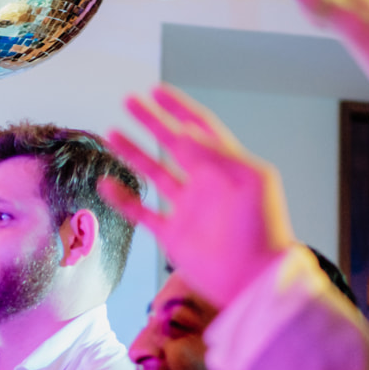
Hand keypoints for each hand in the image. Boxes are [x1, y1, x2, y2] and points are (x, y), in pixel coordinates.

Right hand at [99, 85, 296, 309]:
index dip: (179, 108)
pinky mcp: (172, 235)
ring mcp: (186, 209)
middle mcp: (204, 183)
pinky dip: (122, 198)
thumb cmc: (262, 228)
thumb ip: (217, 153)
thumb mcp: (250, 180)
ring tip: (112, 133)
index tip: (157, 91)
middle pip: (172, 144)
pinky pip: (141, 212)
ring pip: (154, 173)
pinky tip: (106, 183)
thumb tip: (183, 133)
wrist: (254, 278)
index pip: (199, 128)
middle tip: (129, 101)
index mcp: (226, 167)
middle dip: (151, 122)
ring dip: (134, 153)